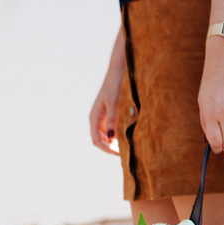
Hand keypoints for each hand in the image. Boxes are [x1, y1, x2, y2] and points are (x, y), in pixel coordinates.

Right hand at [90, 29, 125, 155]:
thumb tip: (111, 138)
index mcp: (94, 117)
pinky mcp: (112, 115)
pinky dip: (119, 136)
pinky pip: (113, 130)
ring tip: (128, 147)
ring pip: (108, 137)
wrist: (119, 71)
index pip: (96, 140)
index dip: (106, 149)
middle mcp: (98, 119)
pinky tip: (129, 138)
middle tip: (126, 153)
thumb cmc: (115, 86)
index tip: (118, 153)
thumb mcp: (114, 103)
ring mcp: (104, 118)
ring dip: (115, 143)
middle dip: (111, 148)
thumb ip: (113, 120)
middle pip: (101, 141)